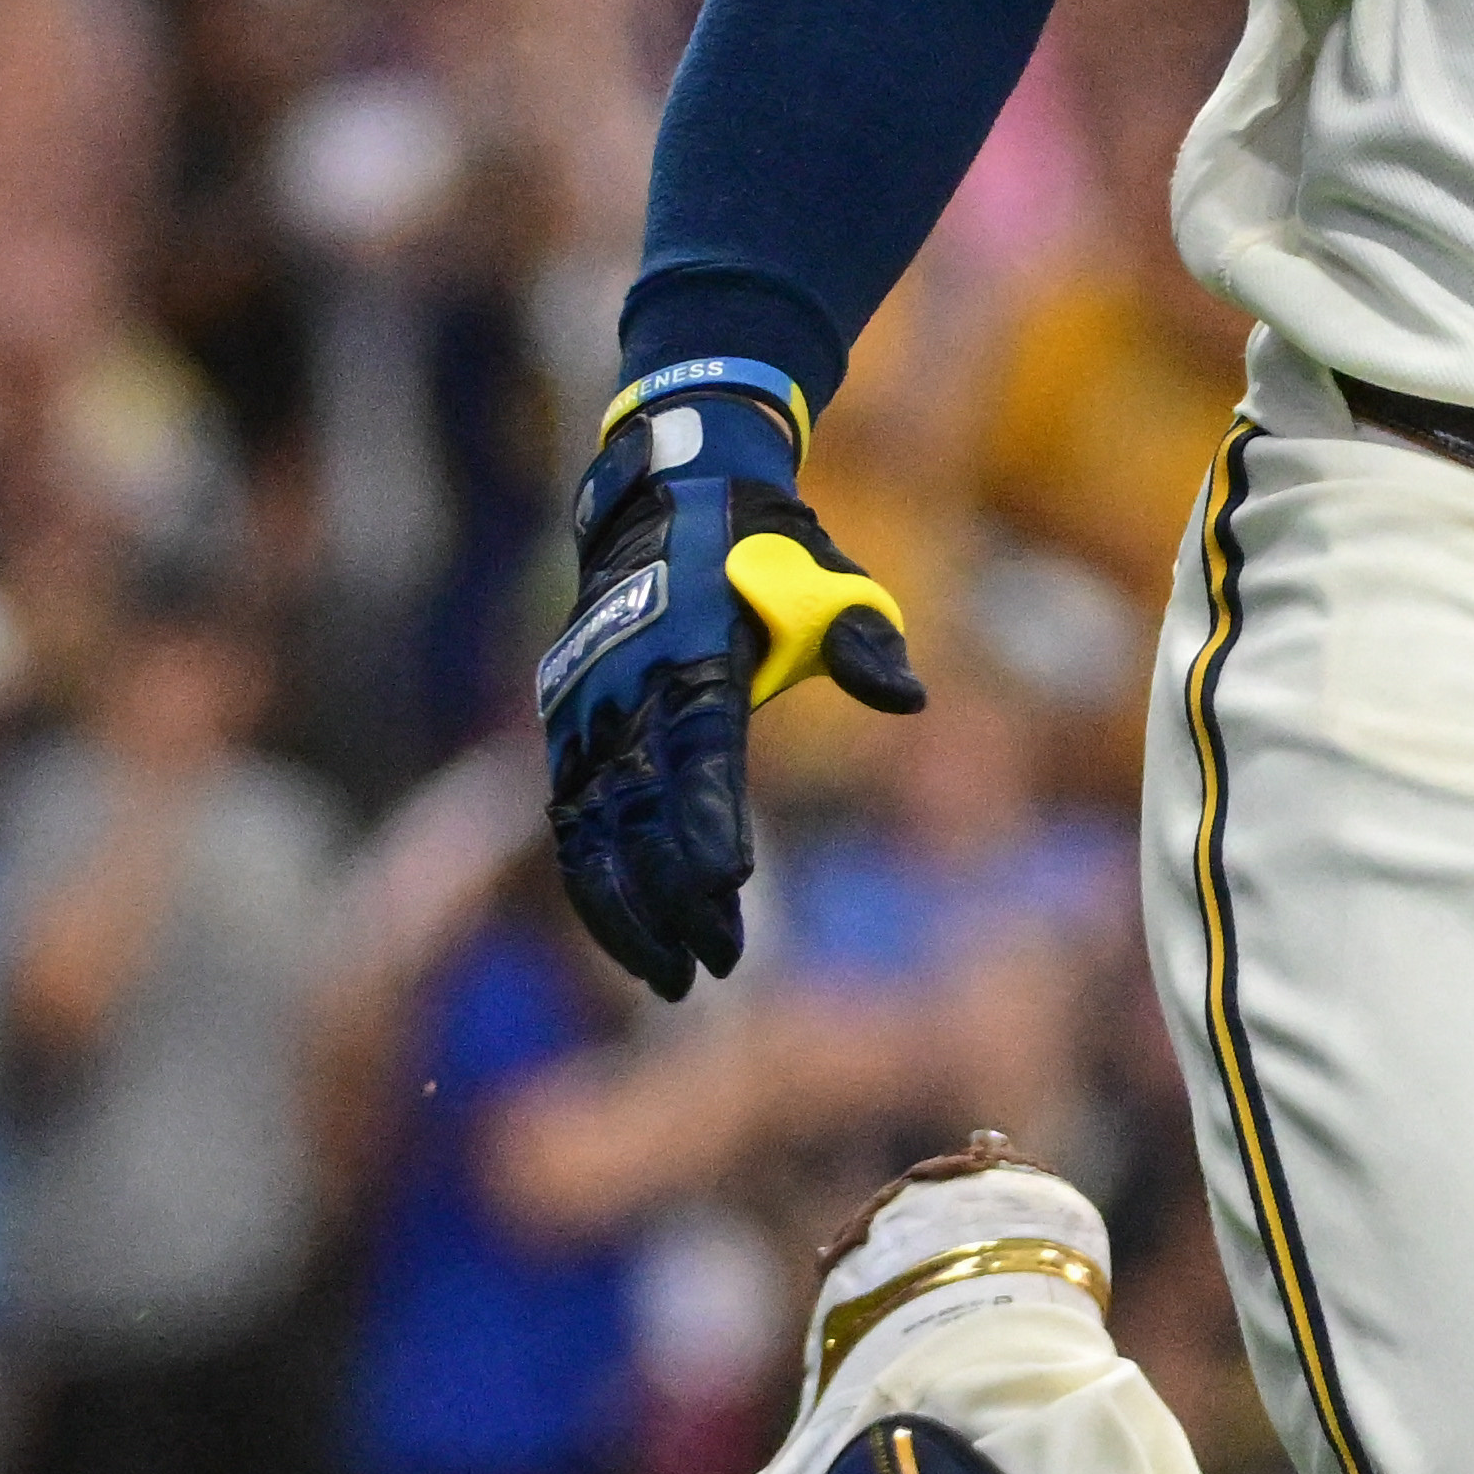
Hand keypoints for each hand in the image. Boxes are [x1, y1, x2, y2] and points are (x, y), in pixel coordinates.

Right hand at [536, 376, 920, 997]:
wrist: (667, 495)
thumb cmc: (767, 550)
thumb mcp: (827, 579)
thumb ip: (862, 643)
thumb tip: (908, 698)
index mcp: (691, 652)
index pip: (701, 751)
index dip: (711, 819)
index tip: (734, 885)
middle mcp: (624, 688)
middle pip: (639, 814)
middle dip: (673, 898)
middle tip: (716, 967)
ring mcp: (585, 711)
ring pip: (591, 835)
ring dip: (627, 913)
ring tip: (675, 978)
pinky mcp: (566, 731)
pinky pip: (573, 825)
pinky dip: (596, 887)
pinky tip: (634, 941)